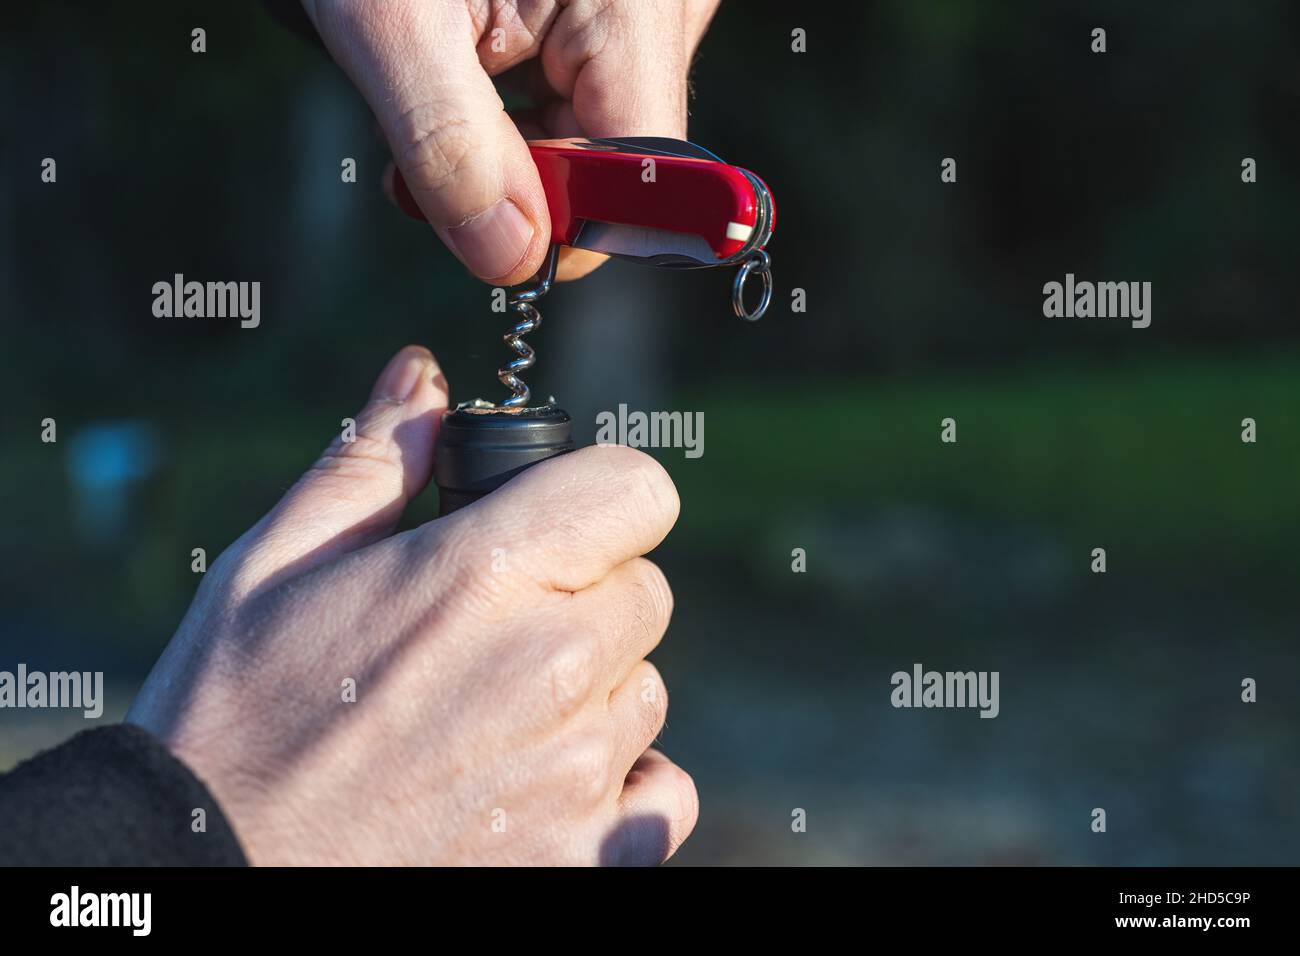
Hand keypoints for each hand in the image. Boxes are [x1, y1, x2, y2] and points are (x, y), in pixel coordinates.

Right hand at [127, 346, 695, 864]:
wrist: (210, 872)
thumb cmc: (232, 716)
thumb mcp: (275, 565)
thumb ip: (373, 458)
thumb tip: (426, 372)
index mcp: (485, 573)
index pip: (639, 490)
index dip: (597, 496)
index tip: (550, 525)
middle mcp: (552, 668)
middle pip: (645, 590)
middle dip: (585, 595)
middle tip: (492, 630)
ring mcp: (575, 772)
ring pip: (645, 689)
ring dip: (592, 691)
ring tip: (489, 716)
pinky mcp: (584, 856)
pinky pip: (661, 792)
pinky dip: (619, 784)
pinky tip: (534, 782)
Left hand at [302, 0, 721, 283]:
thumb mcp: (387, 19)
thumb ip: (448, 145)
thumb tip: (513, 260)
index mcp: (634, 3)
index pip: (644, 173)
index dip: (563, 218)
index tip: (473, 216)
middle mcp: (671, 3)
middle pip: (622, 157)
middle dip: (523, 177)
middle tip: (428, 145)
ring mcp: (658, 2)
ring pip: (601, 128)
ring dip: (516, 143)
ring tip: (444, 79)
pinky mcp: (629, 2)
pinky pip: (591, 84)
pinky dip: (524, 100)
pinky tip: (474, 63)